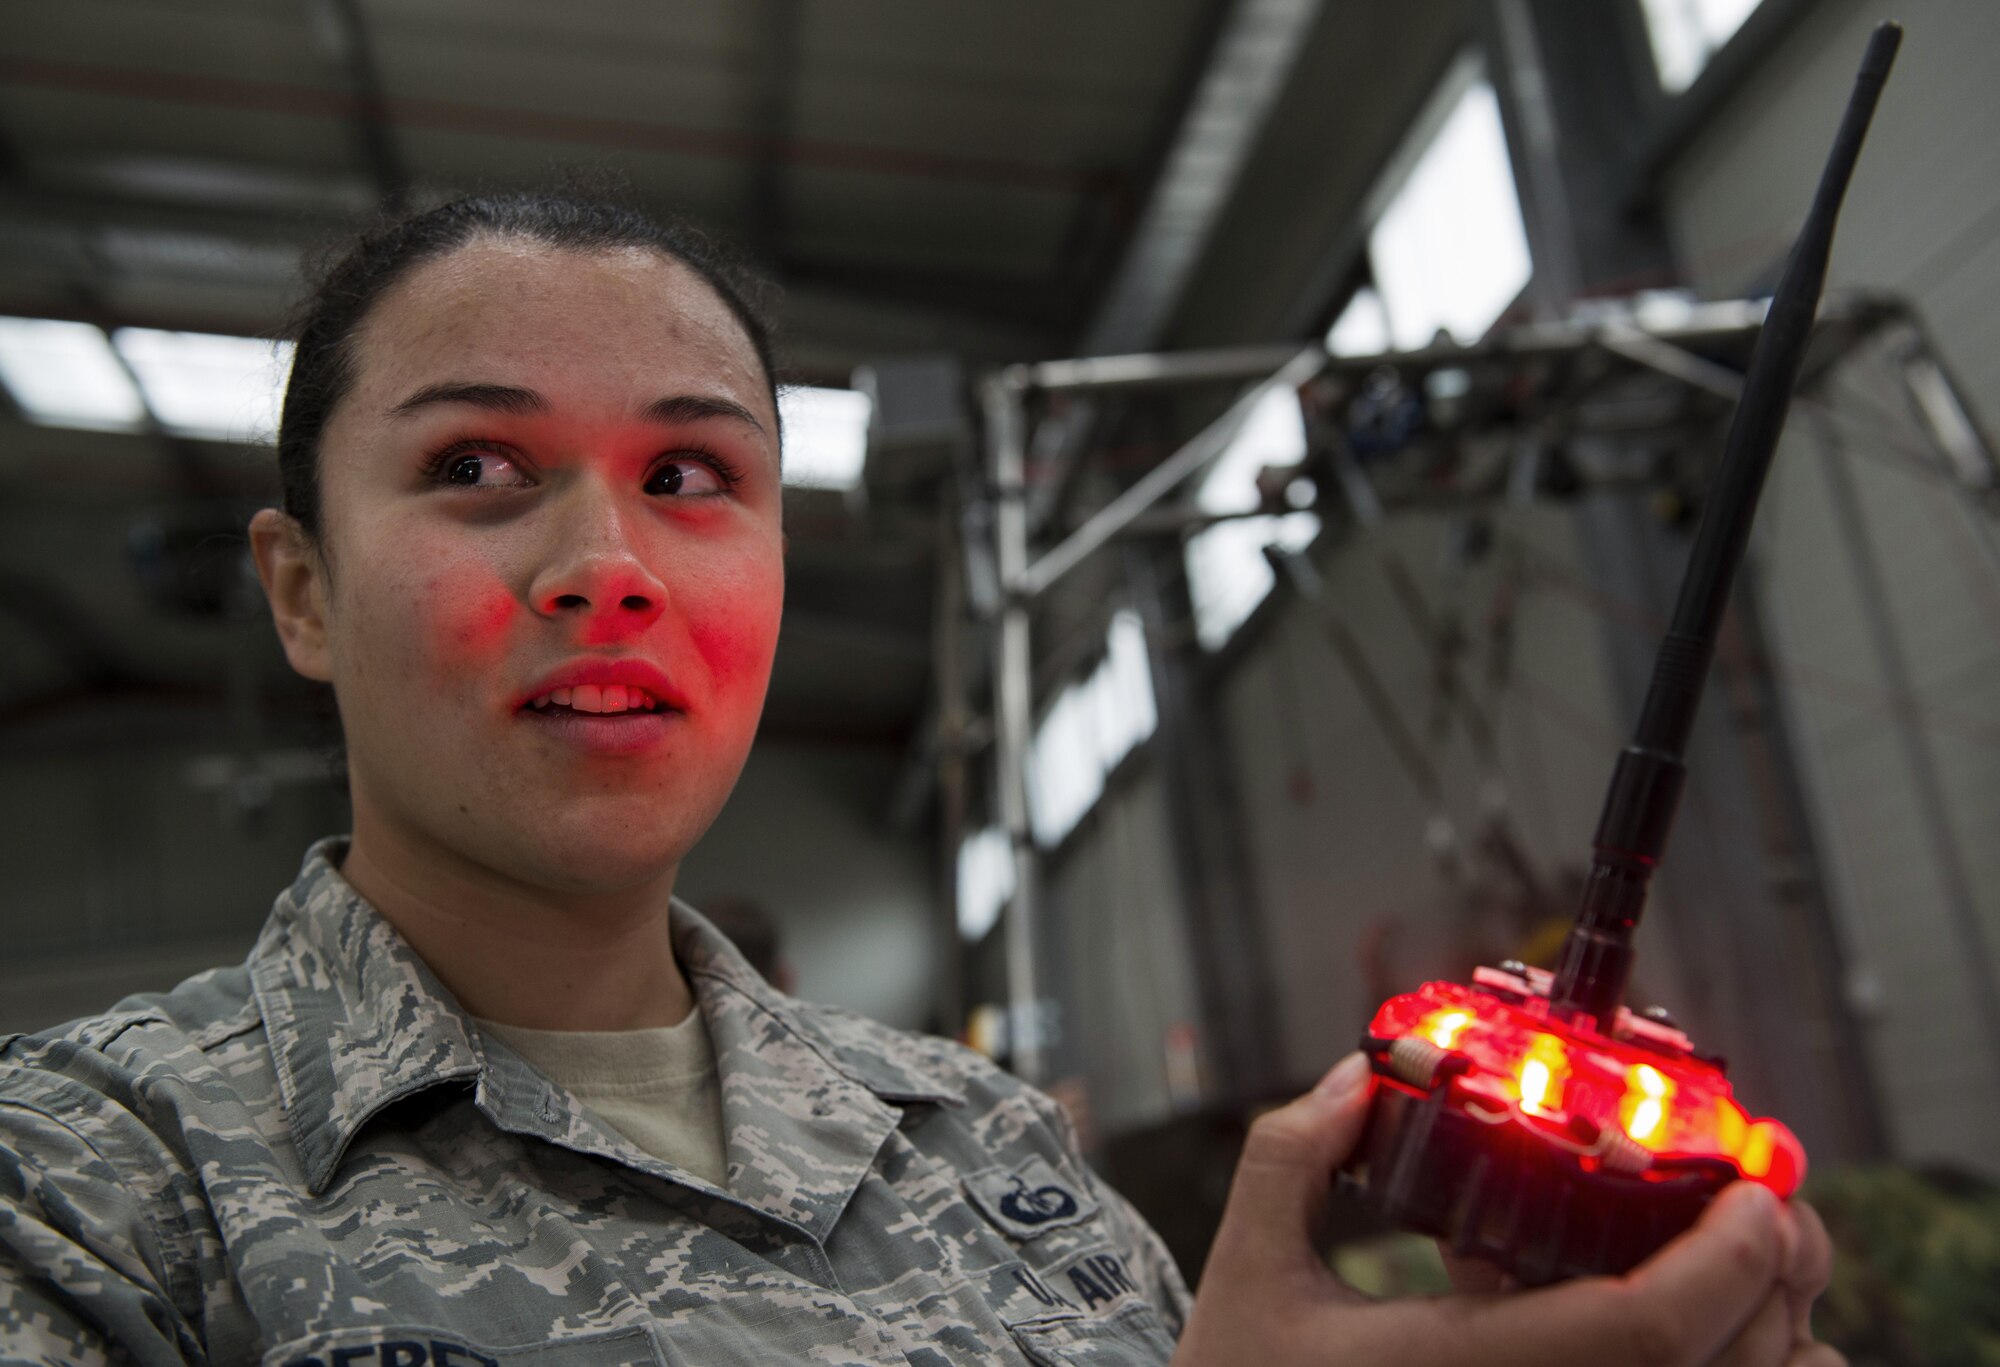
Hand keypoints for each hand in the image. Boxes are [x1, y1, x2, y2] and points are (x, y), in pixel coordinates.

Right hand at [1173, 1054, 1841, 1366]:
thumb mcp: (1250, 1273)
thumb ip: (1292, 1159)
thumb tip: (1352, 1078)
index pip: (1639, 1331)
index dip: (1721, 1260)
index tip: (1753, 1191)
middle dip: (1773, 1283)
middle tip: (1769, 1204)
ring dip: (1769, 1342)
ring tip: (1754, 1266)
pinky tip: (1715, 1339)